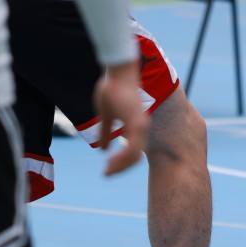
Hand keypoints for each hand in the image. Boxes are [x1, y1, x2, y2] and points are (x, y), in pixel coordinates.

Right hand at [91, 60, 148, 176]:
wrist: (118, 72)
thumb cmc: (112, 89)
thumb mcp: (106, 114)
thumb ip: (106, 130)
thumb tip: (103, 149)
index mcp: (136, 126)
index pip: (133, 152)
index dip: (121, 163)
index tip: (108, 168)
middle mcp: (142, 127)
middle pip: (135, 157)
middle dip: (121, 168)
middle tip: (107, 173)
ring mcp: (141, 126)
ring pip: (135, 156)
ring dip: (121, 166)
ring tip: (107, 170)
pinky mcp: (137, 123)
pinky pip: (133, 148)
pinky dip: (122, 158)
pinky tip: (110, 161)